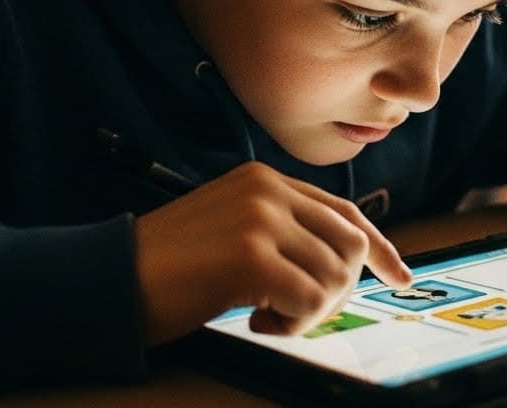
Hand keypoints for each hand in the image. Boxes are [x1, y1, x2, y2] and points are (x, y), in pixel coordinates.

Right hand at [133, 161, 411, 344]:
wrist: (108, 281)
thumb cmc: (168, 270)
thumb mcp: (232, 231)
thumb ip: (283, 233)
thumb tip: (344, 264)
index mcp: (264, 180)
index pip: (344, 211)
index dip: (378, 247)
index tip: (398, 276)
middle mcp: (268, 190)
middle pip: (350, 244)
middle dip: (341, 290)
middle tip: (302, 315)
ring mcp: (261, 219)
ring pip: (334, 276)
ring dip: (310, 313)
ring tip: (268, 317)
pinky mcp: (252, 256)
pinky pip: (311, 301)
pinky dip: (293, 326)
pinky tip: (257, 324)